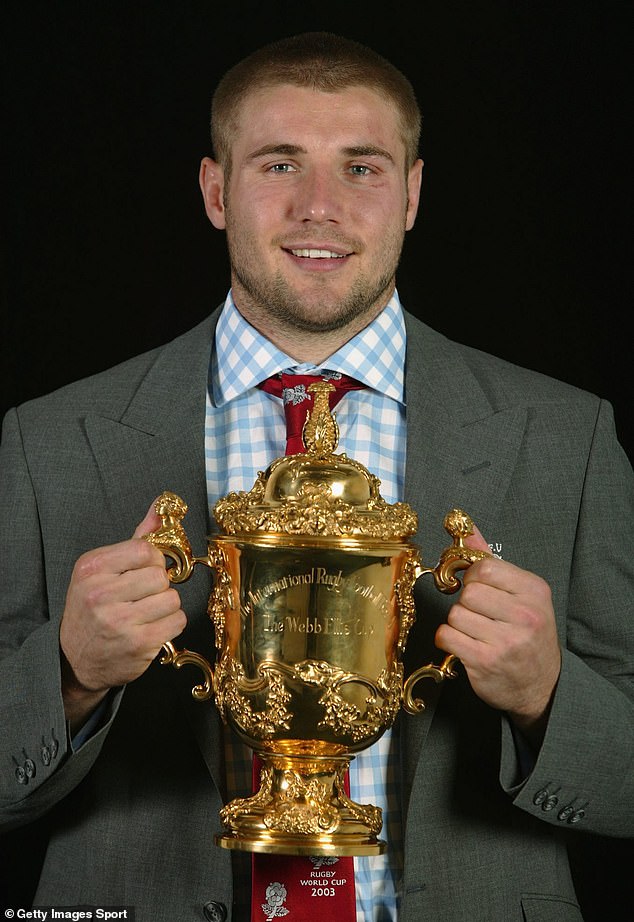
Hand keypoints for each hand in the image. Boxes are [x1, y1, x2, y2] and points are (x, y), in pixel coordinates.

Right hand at [59, 501, 186, 728]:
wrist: (74, 659)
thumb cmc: (92, 608)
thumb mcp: (102, 570)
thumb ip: (135, 539)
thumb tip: (161, 508)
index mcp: (91, 568)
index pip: (144, 549)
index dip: (152, 560)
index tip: (144, 570)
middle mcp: (101, 594)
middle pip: (160, 575)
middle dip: (158, 585)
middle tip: (143, 595)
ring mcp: (119, 622)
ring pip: (172, 598)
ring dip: (166, 605)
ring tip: (147, 612)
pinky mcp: (137, 645)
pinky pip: (177, 621)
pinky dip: (171, 623)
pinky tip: (152, 626)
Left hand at [435, 527, 560, 746]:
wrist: (542, 686)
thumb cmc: (528, 635)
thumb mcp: (522, 595)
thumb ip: (492, 562)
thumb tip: (467, 530)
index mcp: (534, 591)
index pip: (484, 568)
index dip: (472, 577)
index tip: (477, 588)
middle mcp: (524, 615)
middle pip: (468, 592)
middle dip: (466, 602)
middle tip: (478, 614)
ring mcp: (506, 640)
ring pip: (455, 614)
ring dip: (458, 623)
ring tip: (475, 632)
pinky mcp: (486, 662)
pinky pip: (447, 635)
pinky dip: (448, 639)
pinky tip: (463, 644)